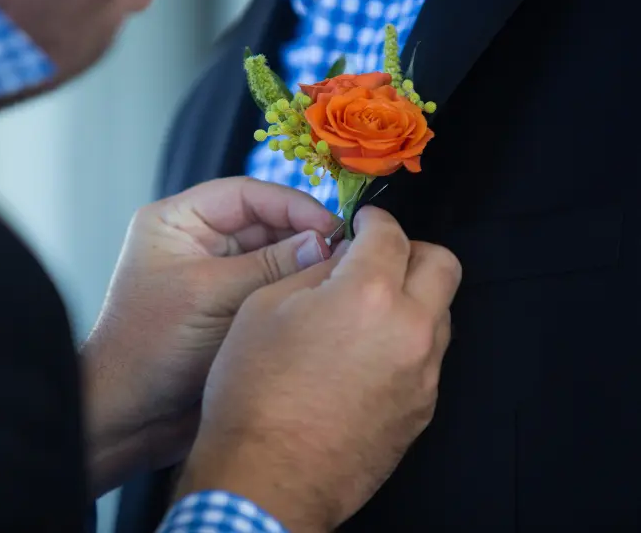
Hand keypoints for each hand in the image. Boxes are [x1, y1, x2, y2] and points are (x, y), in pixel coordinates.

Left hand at [80, 177, 339, 497]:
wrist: (129, 414)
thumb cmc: (148, 349)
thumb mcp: (211, 296)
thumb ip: (269, 265)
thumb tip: (323, 241)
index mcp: (177, 222)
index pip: (245, 194)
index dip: (291, 205)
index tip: (331, 226)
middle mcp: (195, 243)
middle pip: (262, 223)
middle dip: (301, 236)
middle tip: (342, 255)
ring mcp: (213, 276)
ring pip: (270, 256)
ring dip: (300, 266)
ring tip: (335, 278)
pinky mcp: (227, 308)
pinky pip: (268, 289)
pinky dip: (291, 292)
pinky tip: (316, 301)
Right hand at [176, 207, 461, 531]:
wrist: (268, 477)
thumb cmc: (255, 395)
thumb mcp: (263, 308)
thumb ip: (311, 272)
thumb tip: (338, 259)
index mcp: (367, 294)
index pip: (391, 234)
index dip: (375, 219)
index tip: (364, 222)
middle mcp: (409, 329)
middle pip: (442, 264)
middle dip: (411, 250)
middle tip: (379, 256)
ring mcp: (422, 374)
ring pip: (441, 313)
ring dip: (413, 298)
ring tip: (369, 311)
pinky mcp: (422, 410)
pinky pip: (428, 358)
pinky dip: (407, 342)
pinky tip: (367, 356)